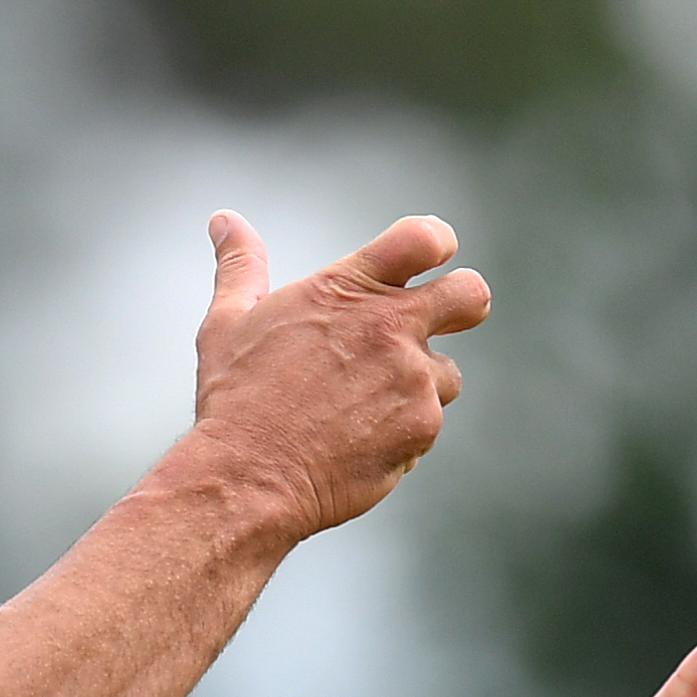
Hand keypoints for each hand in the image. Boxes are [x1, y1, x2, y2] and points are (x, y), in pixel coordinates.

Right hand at [184, 212, 493, 540]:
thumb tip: (224, 220)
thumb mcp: (228, 321)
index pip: (424, 238)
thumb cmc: (234, 399)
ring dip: (417, 388)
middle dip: (464, 305)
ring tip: (360, 410)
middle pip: (471, 295)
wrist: (247, 477)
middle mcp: (390, 326)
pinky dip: (401, 433)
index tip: (431, 259)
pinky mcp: (421, 427)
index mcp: (349, 288)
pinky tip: (356, 444)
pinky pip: (427, 424)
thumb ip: (241, 264)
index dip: (437, 244)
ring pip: (446, 374)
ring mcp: (412, 378)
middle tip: (441, 323)